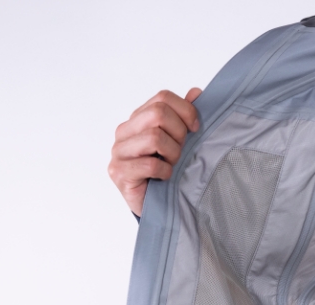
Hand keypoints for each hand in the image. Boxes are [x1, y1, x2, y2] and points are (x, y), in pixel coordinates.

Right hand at [108, 88, 201, 216]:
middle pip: (158, 113)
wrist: (154, 203)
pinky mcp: (119, 172)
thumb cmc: (165, 170)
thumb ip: (184, 116)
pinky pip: (149, 164)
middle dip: (179, 133)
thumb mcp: (178, 140)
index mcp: (138, 118)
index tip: (196, 128)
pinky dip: (164, 172)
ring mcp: (119, 151)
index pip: (162, 98)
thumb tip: (196, 92)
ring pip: (154, 137)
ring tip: (172, 164)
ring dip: (172, 153)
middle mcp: (125, 131)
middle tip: (181, 150)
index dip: (185, 110)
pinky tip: (165, 177)